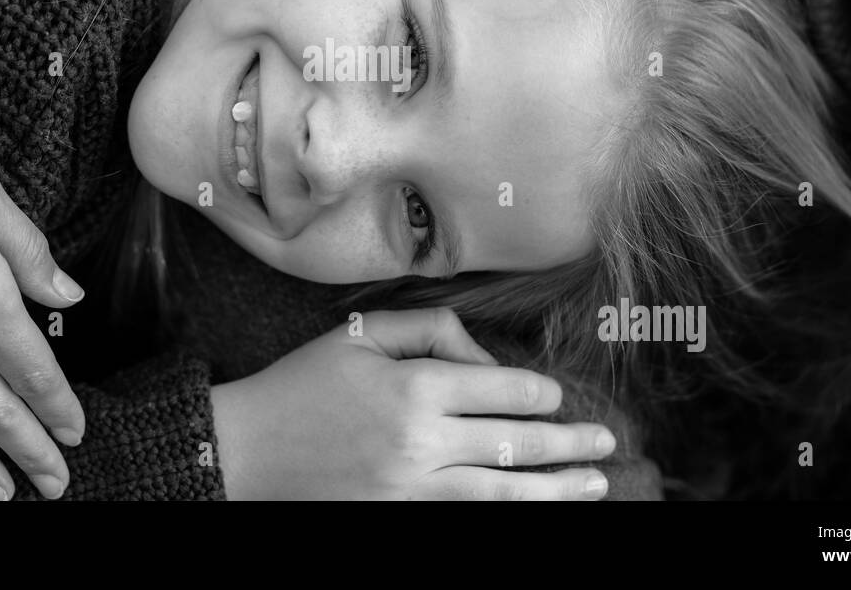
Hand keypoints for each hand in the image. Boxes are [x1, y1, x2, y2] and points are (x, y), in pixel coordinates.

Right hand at [209, 307, 615, 498]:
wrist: (244, 451)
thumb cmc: (303, 383)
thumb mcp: (361, 334)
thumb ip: (433, 332)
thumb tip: (487, 361)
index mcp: (414, 389)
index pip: (502, 391)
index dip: (539, 393)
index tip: (557, 396)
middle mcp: (421, 443)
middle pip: (514, 445)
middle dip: (568, 444)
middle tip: (606, 443)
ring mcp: (411, 491)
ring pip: (501, 492)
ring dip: (554, 489)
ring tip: (593, 486)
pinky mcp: (399, 517)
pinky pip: (466, 516)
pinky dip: (505, 510)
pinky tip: (532, 505)